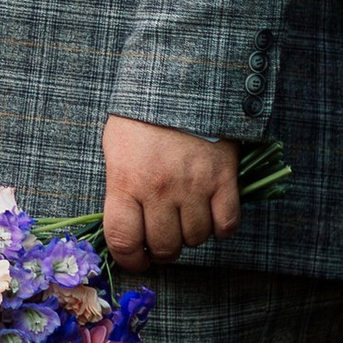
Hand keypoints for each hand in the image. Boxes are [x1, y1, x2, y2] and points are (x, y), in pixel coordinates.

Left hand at [102, 115, 240, 268]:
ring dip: (190, 235)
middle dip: (161, 250)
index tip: (136, 259)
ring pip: (195, 239)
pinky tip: (211, 214)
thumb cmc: (141, 118)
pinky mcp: (224, 179)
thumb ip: (120, 190)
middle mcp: (159, 190)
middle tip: (162, 238)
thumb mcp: (115, 150)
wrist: (180, 82)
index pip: (123, 240)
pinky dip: (220, 227)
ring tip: (185, 218)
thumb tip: (127, 229)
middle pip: (163, 247)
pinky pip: (226, 225)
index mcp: (126, 181)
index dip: (129, 260)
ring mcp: (194, 186)